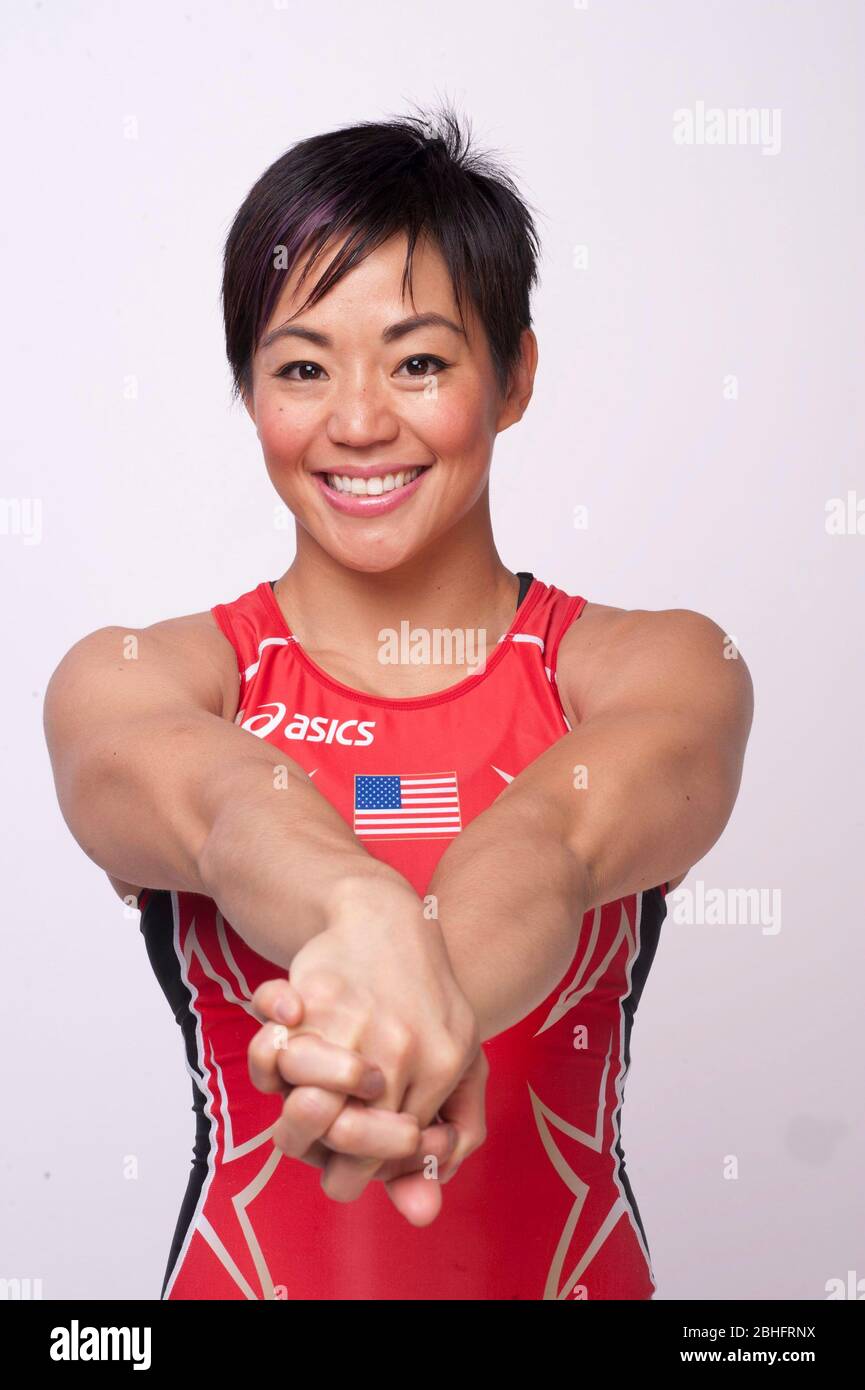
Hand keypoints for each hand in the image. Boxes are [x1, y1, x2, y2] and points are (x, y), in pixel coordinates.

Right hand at [247, 874, 485, 1217]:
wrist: (390, 919)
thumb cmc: (429, 1002)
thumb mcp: (459, 1064)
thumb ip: (452, 1140)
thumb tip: (424, 1216)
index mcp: (443, 1064)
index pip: (392, 1157)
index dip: (363, 1165)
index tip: (352, 1151)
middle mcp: (399, 1048)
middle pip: (346, 1138)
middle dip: (326, 1142)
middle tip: (324, 1119)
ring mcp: (355, 1023)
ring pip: (303, 1105)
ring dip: (296, 1104)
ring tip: (303, 1086)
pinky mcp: (313, 998)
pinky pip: (273, 1052)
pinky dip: (270, 1053)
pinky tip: (287, 1026)